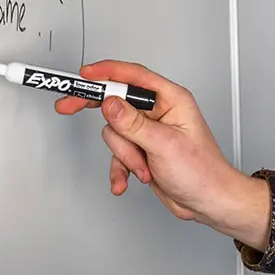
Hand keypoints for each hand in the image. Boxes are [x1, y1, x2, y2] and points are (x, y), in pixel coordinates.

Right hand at [54, 60, 270, 247]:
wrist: (208, 202)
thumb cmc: (202, 171)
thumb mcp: (164, 144)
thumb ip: (133, 123)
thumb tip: (110, 103)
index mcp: (172, 100)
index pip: (134, 77)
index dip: (107, 72)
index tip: (84, 75)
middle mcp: (159, 112)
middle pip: (117, 101)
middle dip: (97, 109)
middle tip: (67, 106)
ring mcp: (148, 132)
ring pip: (115, 133)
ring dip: (125, 155)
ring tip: (144, 168)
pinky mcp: (142, 151)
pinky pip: (118, 154)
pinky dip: (120, 168)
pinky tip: (126, 181)